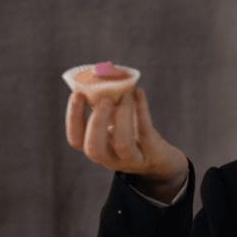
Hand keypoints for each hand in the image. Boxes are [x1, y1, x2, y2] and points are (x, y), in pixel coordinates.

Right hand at [65, 88, 188, 201]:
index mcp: (98, 149)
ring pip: (123, 144)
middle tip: (103, 99)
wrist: (163, 160)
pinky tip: (139, 92)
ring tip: (125, 95)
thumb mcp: (116, 124)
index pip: (76, 140)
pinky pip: (145, 132)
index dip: (73, 118)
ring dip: (122, 117)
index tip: (78, 94)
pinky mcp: (153, 153)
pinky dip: (141, 110)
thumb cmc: (135, 136)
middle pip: (95, 149)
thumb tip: (99, 75)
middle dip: (96, 123)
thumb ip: (106, 107)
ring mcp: (133, 160)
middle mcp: (112, 159)